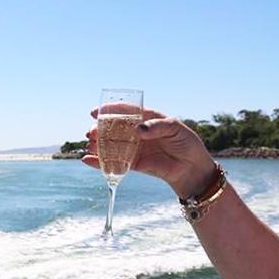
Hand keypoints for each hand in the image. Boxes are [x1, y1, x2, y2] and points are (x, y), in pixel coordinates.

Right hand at [82, 106, 217, 197]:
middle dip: (99, 130)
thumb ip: (157, 126)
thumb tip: (138, 130)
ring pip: (110, 145)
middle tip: (92, 132)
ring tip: (90, 144)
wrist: (192, 168)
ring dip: (97, 145)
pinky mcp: (133, 165)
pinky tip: (87, 160)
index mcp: (146, 119)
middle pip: (113, 129)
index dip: (109, 110)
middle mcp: (137, 133)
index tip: (94, 111)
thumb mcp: (176, 128)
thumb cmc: (187, 143)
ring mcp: (134, 149)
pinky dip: (99, 163)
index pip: (125, 111)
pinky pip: (114, 163)